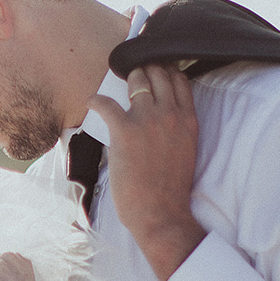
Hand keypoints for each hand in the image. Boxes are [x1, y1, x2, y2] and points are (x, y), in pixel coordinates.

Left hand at [86, 64, 205, 280]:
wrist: (160, 213)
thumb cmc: (169, 189)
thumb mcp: (185, 150)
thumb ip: (176, 128)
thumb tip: (157, 116)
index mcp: (188, 120)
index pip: (180, 79)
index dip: (165, 69)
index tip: (154, 68)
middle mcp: (170, 114)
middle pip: (158, 73)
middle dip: (145, 68)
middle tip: (133, 71)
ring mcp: (148, 119)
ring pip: (137, 80)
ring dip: (126, 78)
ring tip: (116, 82)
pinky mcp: (125, 130)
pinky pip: (105, 102)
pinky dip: (95, 100)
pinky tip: (91, 102)